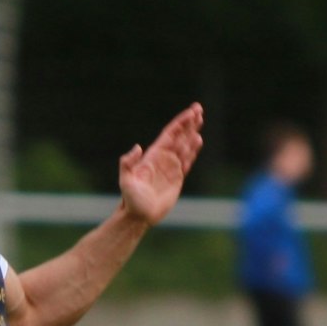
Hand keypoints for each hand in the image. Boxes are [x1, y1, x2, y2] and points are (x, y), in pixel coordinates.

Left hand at [117, 103, 204, 226]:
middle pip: (178, 136)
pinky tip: (198, 141)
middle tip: (199, 109)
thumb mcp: (126, 182)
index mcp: (153, 156)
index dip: (180, 123)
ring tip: (200, 120)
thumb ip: (128, 164)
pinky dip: (193, 150)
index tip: (191, 112)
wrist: (138, 216)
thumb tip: (137, 147)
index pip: (169, 135)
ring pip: (184, 146)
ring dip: (192, 133)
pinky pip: (187, 161)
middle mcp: (162, 159)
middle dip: (188, 123)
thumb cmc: (130, 200)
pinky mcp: (176, 178)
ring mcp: (170, 168)